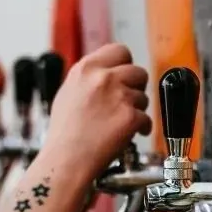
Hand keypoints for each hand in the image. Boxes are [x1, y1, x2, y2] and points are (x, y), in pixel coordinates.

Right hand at [46, 44, 150, 181]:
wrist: (66, 160)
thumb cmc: (64, 134)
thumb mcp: (68, 93)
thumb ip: (89, 79)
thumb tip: (106, 74)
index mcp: (86, 69)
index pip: (119, 50)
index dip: (125, 64)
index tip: (124, 75)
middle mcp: (103, 78)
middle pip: (138, 72)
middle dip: (136, 87)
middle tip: (127, 101)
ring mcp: (119, 96)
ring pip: (144, 97)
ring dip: (137, 109)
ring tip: (119, 123)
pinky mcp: (130, 117)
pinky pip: (147, 119)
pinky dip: (141, 128)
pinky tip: (128, 135)